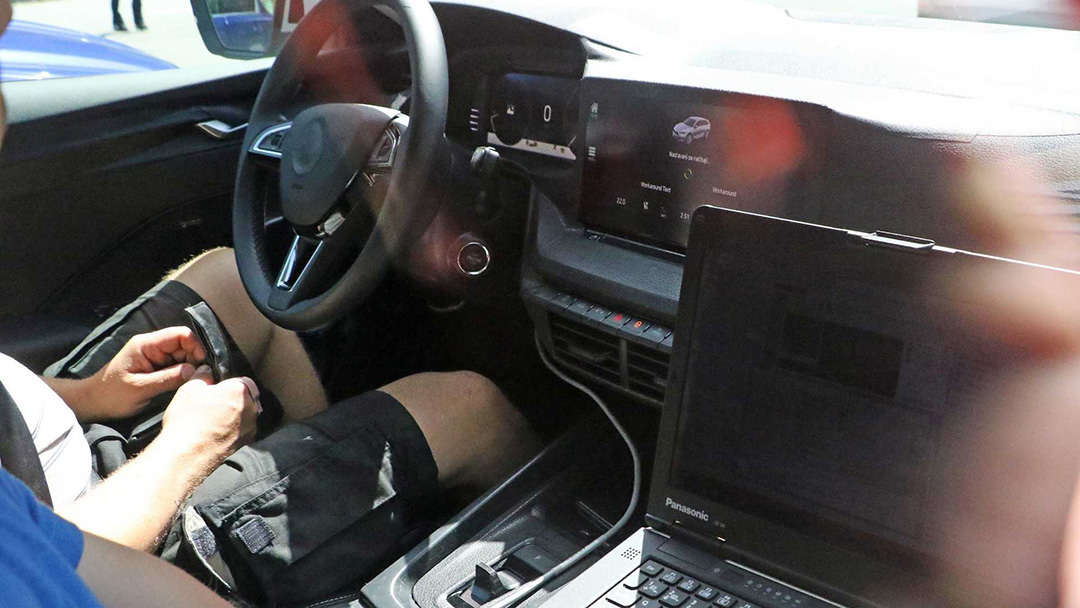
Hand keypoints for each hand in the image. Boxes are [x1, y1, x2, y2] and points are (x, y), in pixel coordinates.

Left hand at [80, 326, 206, 420]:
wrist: (93, 403)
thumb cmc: (111, 395)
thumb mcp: (140, 389)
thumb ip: (168, 378)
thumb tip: (195, 371)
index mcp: (146, 345)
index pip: (180, 335)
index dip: (196, 347)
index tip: (202, 366)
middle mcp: (153, 347)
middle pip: (185, 345)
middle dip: (196, 359)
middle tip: (200, 378)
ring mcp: (155, 357)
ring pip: (184, 356)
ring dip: (191, 368)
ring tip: (195, 383)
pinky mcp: (157, 368)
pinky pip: (177, 367)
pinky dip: (185, 374)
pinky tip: (187, 384)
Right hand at [158, 365, 260, 468]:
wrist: (185, 458)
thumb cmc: (187, 422)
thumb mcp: (189, 389)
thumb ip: (203, 375)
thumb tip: (207, 371)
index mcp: (241, 390)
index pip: (240, 380)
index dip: (226, 384)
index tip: (214, 390)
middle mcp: (251, 408)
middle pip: (244, 397)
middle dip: (230, 399)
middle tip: (209, 405)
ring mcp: (250, 428)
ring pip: (243, 414)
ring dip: (231, 415)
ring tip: (209, 421)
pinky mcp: (244, 443)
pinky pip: (240, 430)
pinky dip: (230, 430)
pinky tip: (212, 433)